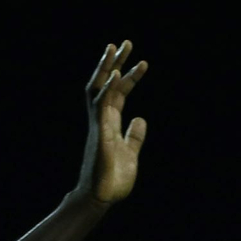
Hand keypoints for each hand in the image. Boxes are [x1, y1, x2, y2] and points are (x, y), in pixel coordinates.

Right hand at [75, 40, 148, 203]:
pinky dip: (108, 89)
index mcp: (110, 123)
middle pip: (106, 84)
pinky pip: (102, 105)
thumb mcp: (130, 153)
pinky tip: (116, 74)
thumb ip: (134, 136)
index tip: (141, 62)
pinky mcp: (100, 132)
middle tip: (125, 42)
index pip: (119, 94)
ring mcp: (99, 124)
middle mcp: (102, 119)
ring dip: (108, 67)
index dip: (128, 77)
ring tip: (116, 47)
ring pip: (99, 88)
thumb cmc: (113, 179)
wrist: (102, 198)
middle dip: (114, 63)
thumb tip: (140, 119)